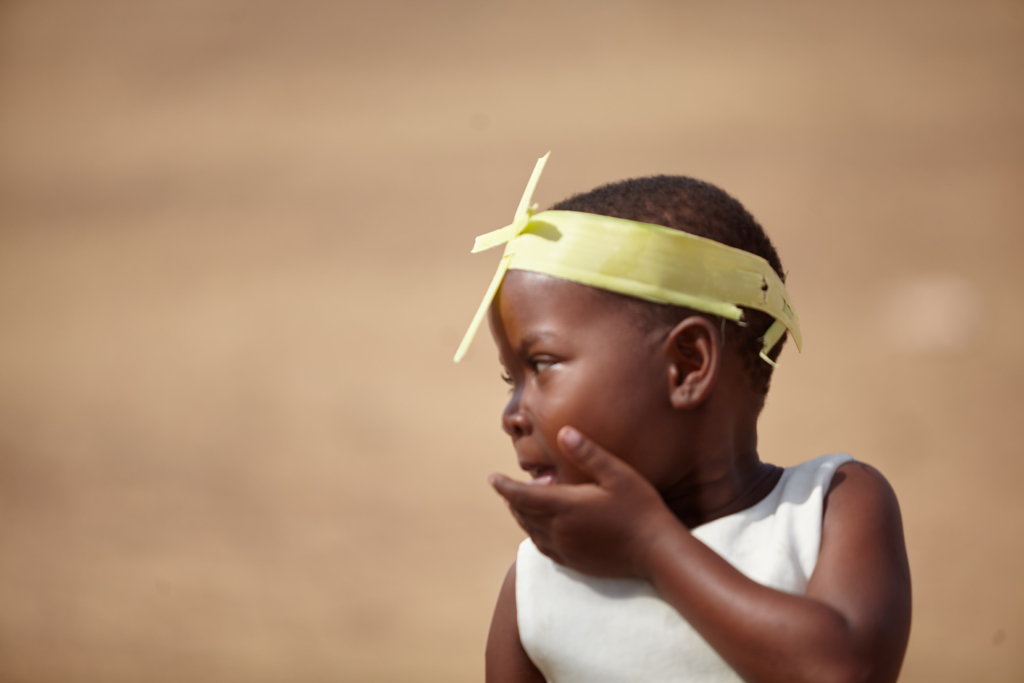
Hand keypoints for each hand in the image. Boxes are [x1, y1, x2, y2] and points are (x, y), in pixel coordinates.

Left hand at [489, 426, 677, 578]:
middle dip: (512, 500)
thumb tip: (564, 432)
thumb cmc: (640, 508)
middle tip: (505, 489)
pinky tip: (540, 531)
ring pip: (531, 532)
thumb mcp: (617, 473)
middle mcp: (559, 530)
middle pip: (523, 514)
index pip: (522, 496)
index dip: (504, 486)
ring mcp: (565, 549)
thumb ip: (588, 454)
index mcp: (566, 506)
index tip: (492, 478)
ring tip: (518, 506)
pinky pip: (544, 549)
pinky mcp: (574, 563)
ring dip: (521, 518)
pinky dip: (535, 536)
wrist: (655, 552)